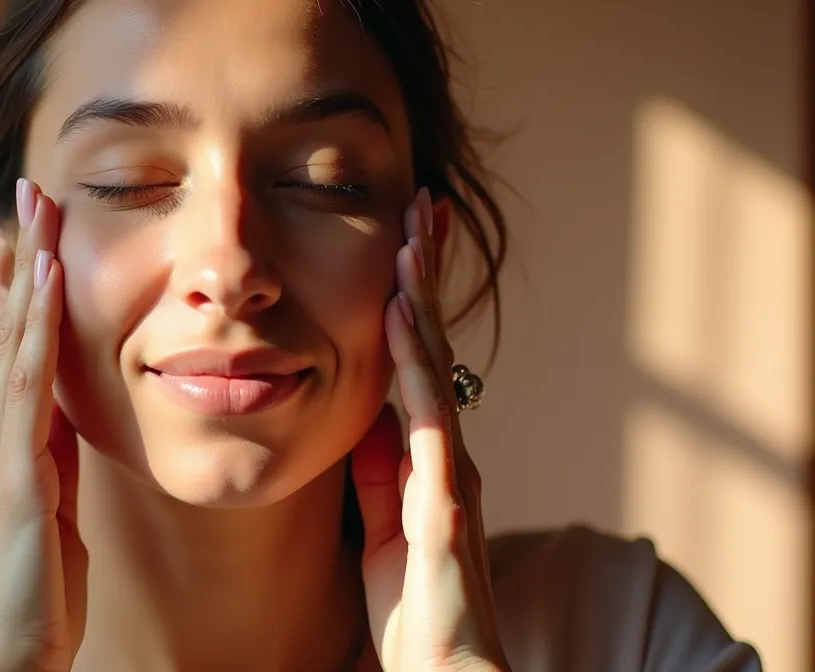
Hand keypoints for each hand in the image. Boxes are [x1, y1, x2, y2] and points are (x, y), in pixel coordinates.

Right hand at [0, 179, 85, 671]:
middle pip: (10, 333)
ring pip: (15, 346)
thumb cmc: (32, 599)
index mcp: (10, 450)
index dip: (21, 292)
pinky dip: (37, 330)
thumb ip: (51, 464)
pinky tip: (48, 281)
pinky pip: (29, 392)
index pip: (17, 354)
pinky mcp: (14, 483)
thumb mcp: (50, 516)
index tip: (29, 235)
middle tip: (23, 190)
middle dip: (18, 260)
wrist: (7, 664)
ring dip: (27, 271)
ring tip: (34, 206)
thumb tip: (64, 420)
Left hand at [351, 188, 508, 671]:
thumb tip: (365, 414)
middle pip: (434, 345)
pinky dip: (412, 363)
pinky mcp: (442, 505)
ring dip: (422, 296)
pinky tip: (398, 315)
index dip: (414, 297)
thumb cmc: (417, 607)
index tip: (404, 238)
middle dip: (427, 274)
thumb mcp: (384, 524)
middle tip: (421, 202)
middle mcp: (447, 452)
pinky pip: (424, 419)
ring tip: (413, 232)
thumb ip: (380, 471)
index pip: (420, 358)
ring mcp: (449, 473)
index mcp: (428, 455)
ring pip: (435, 367)